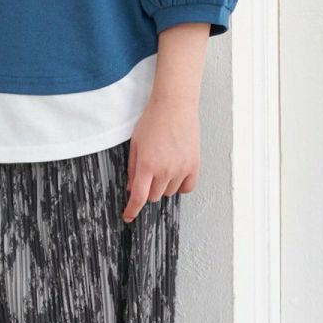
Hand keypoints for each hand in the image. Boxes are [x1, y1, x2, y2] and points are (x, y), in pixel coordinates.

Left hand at [121, 96, 198, 221]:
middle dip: (148, 190)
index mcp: (147, 165)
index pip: (139, 197)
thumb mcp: (135, 144)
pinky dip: (180, 186)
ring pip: (169, 192)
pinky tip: (176, 175)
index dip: (132, 210)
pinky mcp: (194, 165)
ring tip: (163, 166)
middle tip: (148, 174)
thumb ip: (133, 169)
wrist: (175, 106)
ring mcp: (181, 169)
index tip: (128, 216)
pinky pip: (187, 188)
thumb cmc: (153, 121)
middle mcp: (165, 170)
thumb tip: (132, 188)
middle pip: (154, 196)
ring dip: (163, 186)